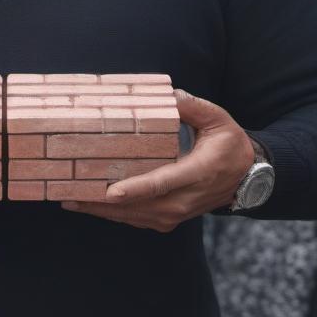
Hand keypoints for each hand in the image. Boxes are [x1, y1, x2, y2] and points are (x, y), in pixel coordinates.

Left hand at [60, 90, 254, 231]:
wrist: (246, 179)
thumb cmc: (229, 145)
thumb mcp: (218, 119)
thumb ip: (193, 107)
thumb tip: (169, 95)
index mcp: (197, 172)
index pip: (162, 183)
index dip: (135, 189)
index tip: (111, 191)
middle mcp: (184, 200)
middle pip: (139, 205)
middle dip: (103, 203)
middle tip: (69, 195)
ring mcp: (176, 214)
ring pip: (133, 216)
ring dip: (101, 212)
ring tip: (70, 201)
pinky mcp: (168, 220)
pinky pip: (136, 220)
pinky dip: (112, 215)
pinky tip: (89, 206)